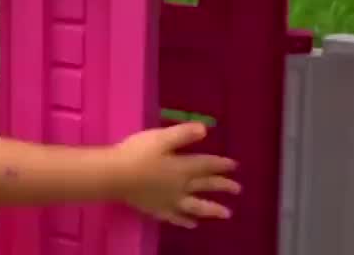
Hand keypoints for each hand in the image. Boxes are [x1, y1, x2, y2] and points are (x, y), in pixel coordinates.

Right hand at [112, 122, 240, 228]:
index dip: (221, 165)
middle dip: (222, 186)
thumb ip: (183, 134)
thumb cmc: (137, 153)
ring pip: (195, 206)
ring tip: (226, 214)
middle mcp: (180, 185)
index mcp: (182, 166)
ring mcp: (169, 199)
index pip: (206, 165)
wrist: (115, 176)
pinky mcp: (156, 208)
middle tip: (237, 189)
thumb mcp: (161, 138)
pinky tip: (192, 224)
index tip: (234, 166)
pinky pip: (175, 217)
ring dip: (211, 209)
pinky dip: (185, 221)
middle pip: (204, 185)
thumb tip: (205, 129)